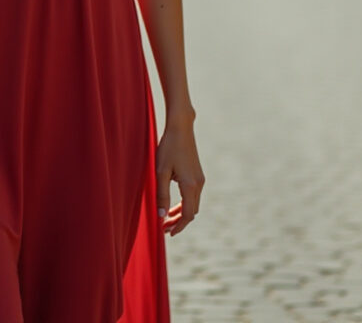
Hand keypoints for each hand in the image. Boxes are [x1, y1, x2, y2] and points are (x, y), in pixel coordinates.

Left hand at [155, 116, 203, 236]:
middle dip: (179, 222)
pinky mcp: (198, 174)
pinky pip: (193, 195)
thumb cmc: (168, 148)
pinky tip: (172, 204)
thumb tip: (161, 217)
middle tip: (164, 228)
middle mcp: (199, 184)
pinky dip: (184, 203)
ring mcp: (200, 179)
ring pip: (193, 204)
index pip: (187, 215)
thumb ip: (161, 195)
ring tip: (167, 219)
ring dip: (181, 213)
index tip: (166, 232)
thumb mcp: (160, 172)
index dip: (177, 226)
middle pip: (192, 212)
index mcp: (190, 185)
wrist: (181, 128)